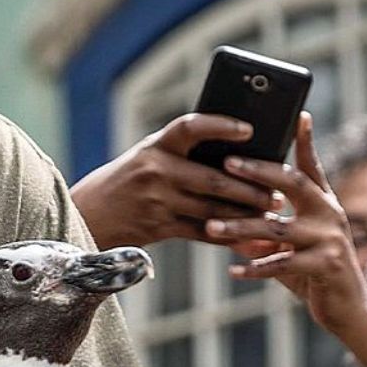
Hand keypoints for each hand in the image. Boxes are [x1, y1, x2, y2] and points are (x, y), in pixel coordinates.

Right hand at [69, 113, 276, 247]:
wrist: (88, 214)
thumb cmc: (127, 180)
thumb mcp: (147, 157)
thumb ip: (183, 153)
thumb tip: (234, 152)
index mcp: (155, 146)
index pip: (190, 127)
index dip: (220, 126)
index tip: (248, 129)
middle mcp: (156, 171)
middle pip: (213, 179)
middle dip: (249, 188)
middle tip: (278, 192)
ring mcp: (157, 201)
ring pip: (211, 210)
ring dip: (245, 214)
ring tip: (271, 213)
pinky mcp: (158, 227)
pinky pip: (201, 233)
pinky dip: (228, 237)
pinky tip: (248, 239)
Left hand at [207, 114, 366, 334]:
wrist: (351, 310)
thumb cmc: (318, 272)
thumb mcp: (300, 242)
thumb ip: (276, 225)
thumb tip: (238, 213)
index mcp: (324, 203)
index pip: (312, 165)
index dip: (305, 140)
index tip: (298, 115)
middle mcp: (330, 214)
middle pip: (292, 184)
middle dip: (258, 172)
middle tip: (227, 164)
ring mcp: (329, 239)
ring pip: (277, 228)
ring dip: (241, 227)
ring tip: (212, 226)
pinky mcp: (324, 266)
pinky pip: (282, 264)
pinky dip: (254, 268)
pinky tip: (232, 270)